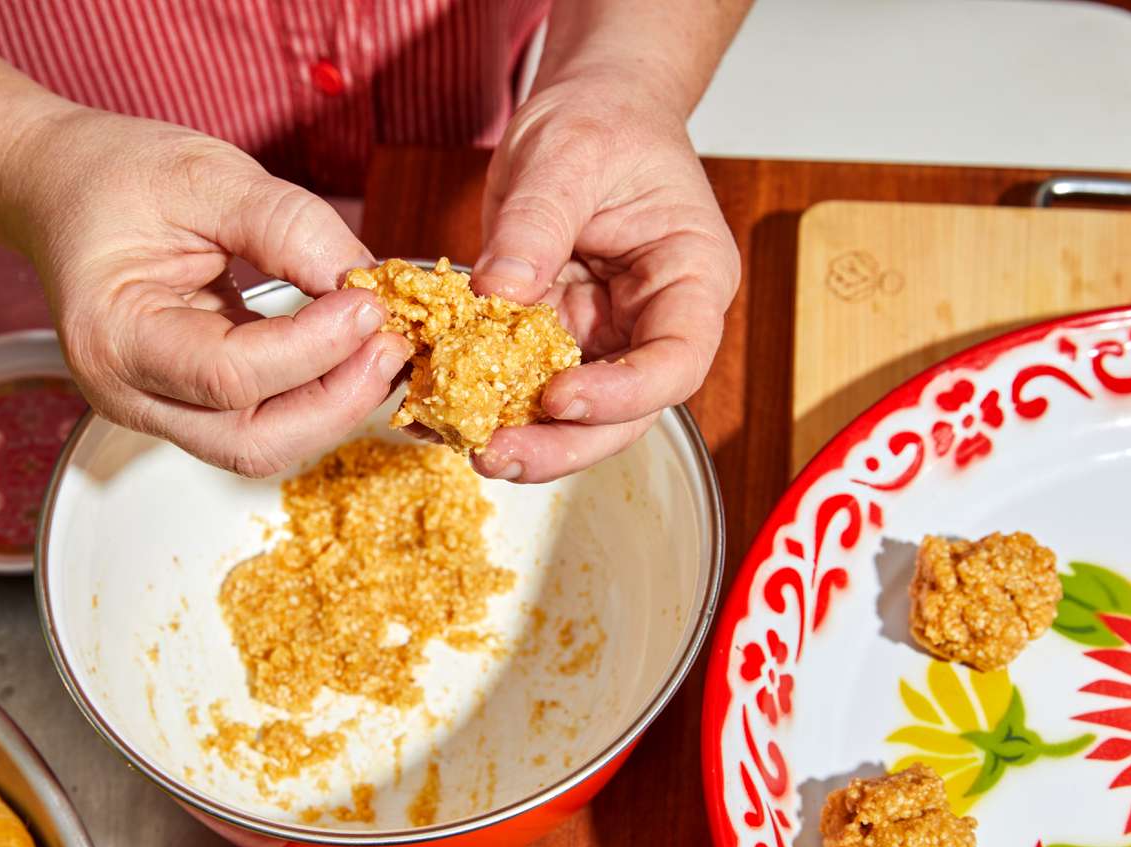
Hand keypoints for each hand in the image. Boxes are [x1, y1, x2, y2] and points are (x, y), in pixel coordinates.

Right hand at [0, 107, 410, 476]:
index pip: (230, 375)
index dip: (315, 347)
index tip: (371, 300)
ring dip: (336, 405)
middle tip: (393, 340)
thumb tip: (366, 279)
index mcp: (113, 334)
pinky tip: (351, 354)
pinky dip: (317, 396)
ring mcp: (157, 411)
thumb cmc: (114, 176)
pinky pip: (264, 425)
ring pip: (265, 447)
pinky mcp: (189, 409)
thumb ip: (287, 226)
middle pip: (253, 441)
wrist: (59, 187)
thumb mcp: (204, 173)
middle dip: (339, 398)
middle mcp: (128, 393)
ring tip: (381, 346)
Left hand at [469, 79, 738, 481]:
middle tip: (496, 452)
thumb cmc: (601, 121)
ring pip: (575, 416)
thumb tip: (498, 294)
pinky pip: (525, 385)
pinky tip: (439, 412)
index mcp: (691, 279)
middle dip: (563, 444)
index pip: (676, 362)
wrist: (587, 110)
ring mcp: (604, 338)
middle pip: (626, 413)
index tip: (559, 398)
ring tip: (462, 442)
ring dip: (523, 438)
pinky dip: (485, 402)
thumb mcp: (566, 155)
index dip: (624, 395)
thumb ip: (535, 225)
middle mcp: (654, 323)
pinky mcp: (555, 340)